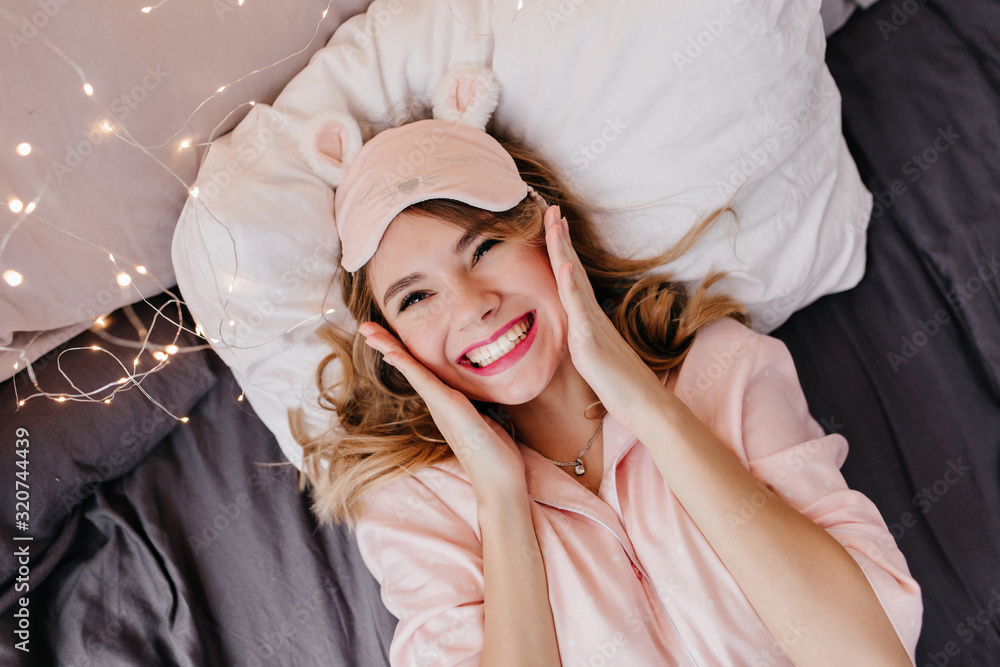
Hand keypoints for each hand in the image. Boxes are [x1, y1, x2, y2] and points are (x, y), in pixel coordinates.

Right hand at [358, 323, 528, 503]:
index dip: (403, 350)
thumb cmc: (496, 456)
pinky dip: (408, 365)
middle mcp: (438, 404)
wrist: (500, 484)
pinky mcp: (451, 410)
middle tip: (364, 325)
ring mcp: (442, 408)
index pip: (421, 370)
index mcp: (446, 403)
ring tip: (369, 331)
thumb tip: (482, 398)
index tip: (384, 333)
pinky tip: (392, 352)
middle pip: (409, 367)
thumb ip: (479, 406)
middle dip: (387, 344)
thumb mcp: (488, 421)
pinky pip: (425, 382)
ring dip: (390, 348)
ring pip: (412, 370)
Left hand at [543, 205, 669, 433]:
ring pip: (573, 282)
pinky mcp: (590, 342)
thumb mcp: (596, 361)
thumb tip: (583, 341)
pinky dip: (570, 287)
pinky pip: (578, 310)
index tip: (556, 225)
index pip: (572, 279)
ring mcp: (591, 326)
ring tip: (556, 223)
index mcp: (589, 320)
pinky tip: (565, 266)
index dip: (563, 251)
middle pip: (572, 270)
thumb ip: (587, 346)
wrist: (645, 406)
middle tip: (552, 208)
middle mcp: (590, 316)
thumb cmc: (623, 388)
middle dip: (561, 238)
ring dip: (563, 251)